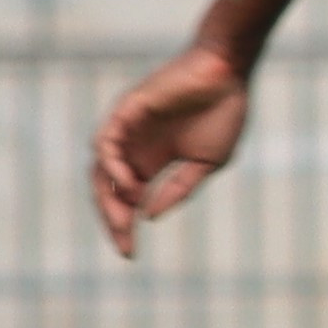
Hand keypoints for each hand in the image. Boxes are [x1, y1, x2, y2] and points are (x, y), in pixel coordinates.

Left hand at [91, 43, 252, 258]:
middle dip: (112, 220)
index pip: (127, 200)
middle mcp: (133, 148)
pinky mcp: (124, 111)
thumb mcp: (207, 163)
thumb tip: (149, 216)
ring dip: (108, 198)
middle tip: (124, 242)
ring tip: (124, 218)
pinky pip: (104, 143)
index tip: (131, 254)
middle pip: (106, 191)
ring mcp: (126, 130)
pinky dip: (111, 166)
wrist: (228, 73)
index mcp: (151, 161)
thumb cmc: (223, 112)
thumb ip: (178, 189)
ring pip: (99, 171)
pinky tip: (129, 184)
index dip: (126, 227)